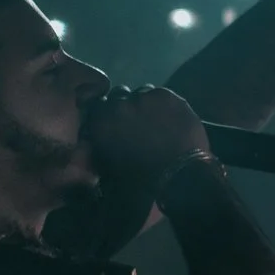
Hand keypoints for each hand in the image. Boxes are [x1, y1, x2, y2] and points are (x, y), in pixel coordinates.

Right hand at [84, 85, 209, 191]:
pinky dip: (163, 105)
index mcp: (101, 123)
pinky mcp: (166, 95)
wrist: (179, 175)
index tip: (114, 122)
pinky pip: (161, 95)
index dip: (105, 113)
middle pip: (118, 96)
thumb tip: (95, 139)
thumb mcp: (109, 169)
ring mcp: (143, 97)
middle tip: (137, 123)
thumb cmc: (141, 180)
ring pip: (141, 94)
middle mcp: (118, 105)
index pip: (96, 106)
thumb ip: (99, 149)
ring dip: (145, 104)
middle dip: (125, 107)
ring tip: (156, 121)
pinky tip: (171, 119)